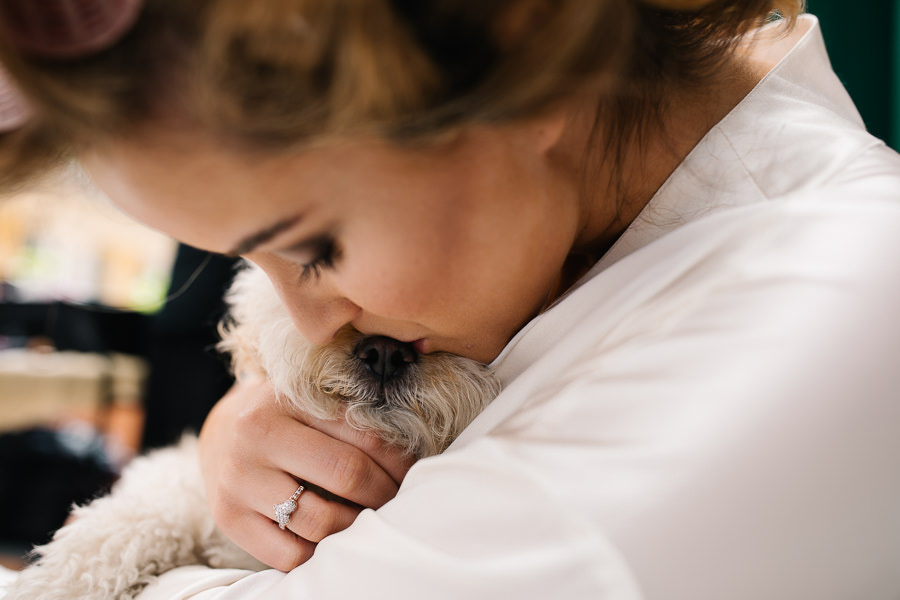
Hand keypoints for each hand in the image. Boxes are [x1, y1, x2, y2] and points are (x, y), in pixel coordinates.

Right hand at [198, 377, 415, 570]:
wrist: (220, 435)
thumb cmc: (284, 418)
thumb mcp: (309, 401)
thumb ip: (349, 415)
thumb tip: (411, 452)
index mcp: (287, 400)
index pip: (362, 435)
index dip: (398, 461)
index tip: (413, 475)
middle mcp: (258, 435)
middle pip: (345, 474)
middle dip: (383, 495)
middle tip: (398, 503)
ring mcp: (239, 480)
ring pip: (320, 520)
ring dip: (356, 527)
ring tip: (370, 522)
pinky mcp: (229, 518)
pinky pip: (289, 554)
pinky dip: (321, 554)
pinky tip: (334, 541)